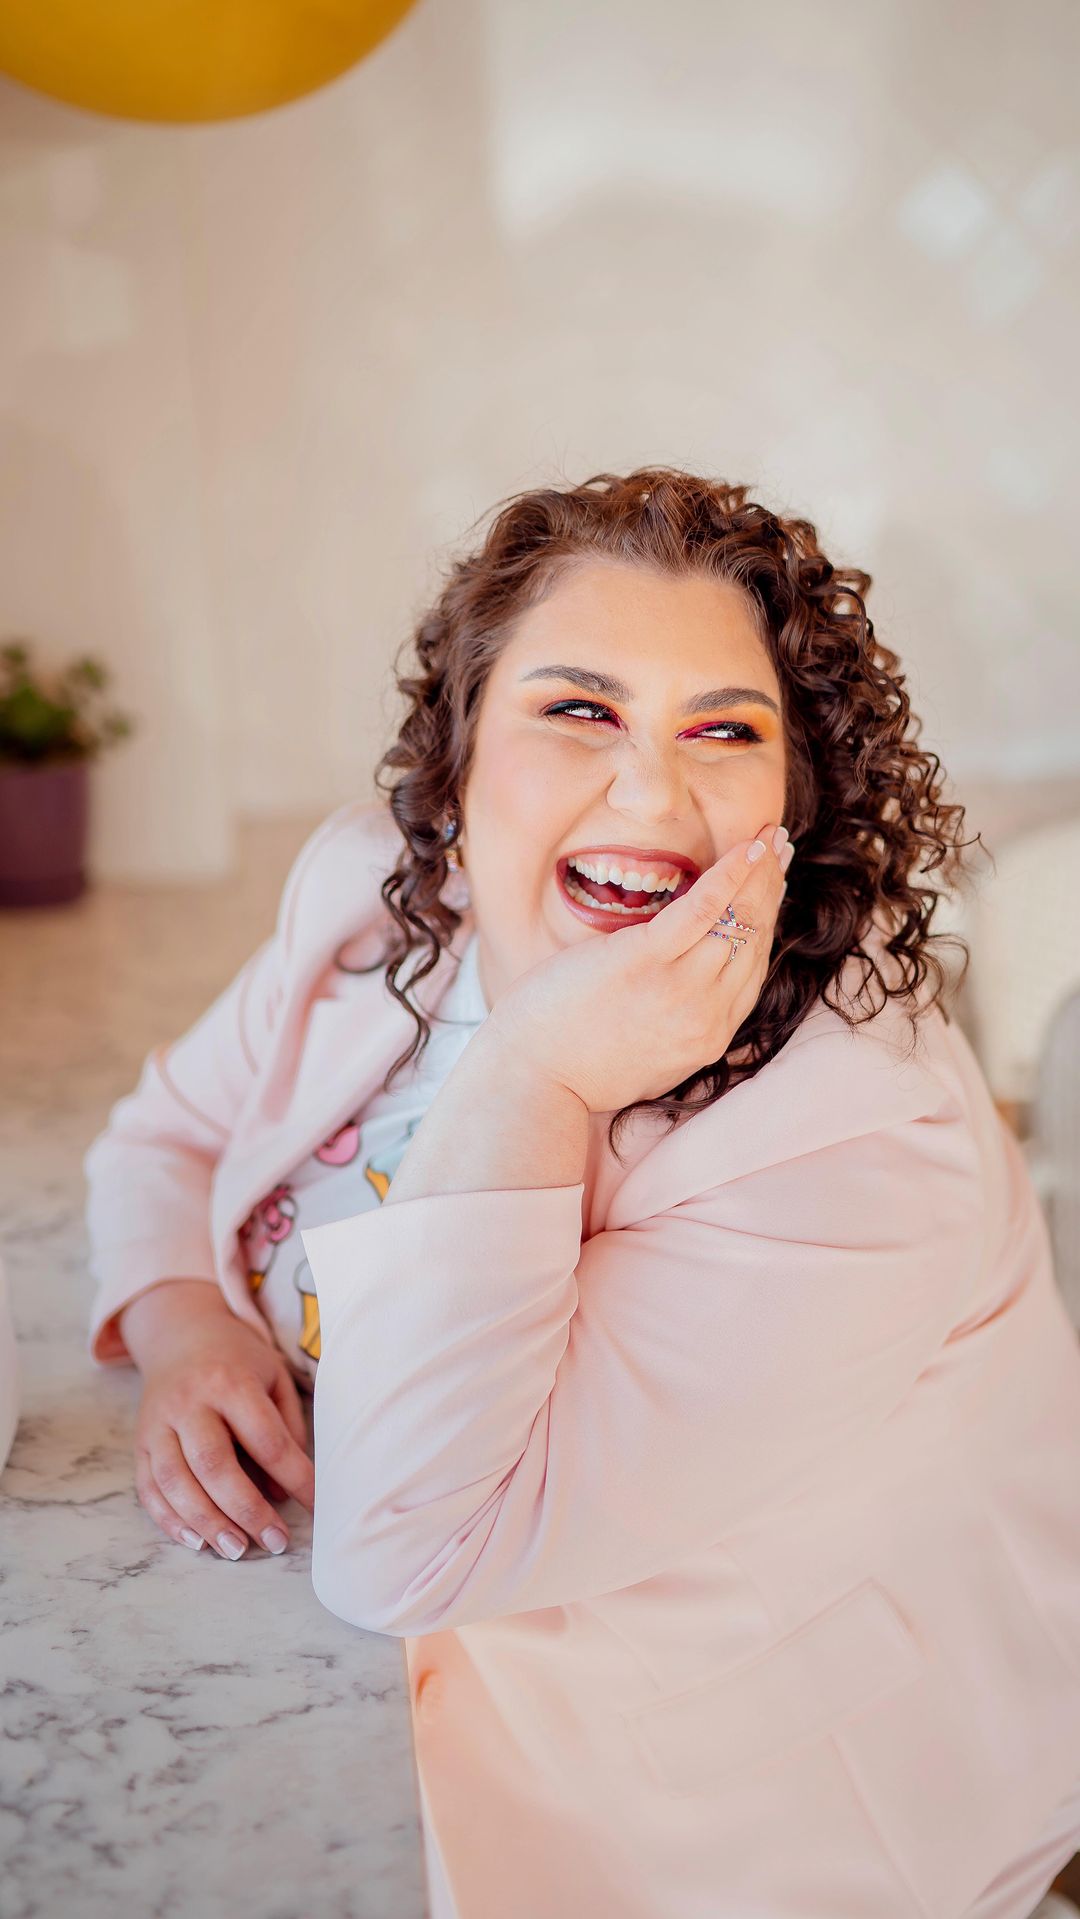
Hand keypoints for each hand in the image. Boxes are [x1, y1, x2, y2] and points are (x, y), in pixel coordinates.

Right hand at [133, 1310, 315, 1559]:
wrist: (180, 1335)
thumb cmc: (239, 1361)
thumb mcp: (274, 1377)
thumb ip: (287, 1428)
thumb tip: (284, 1492)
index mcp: (232, 1382)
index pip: (267, 1439)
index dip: (296, 1477)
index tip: (317, 1506)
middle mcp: (190, 1402)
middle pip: (214, 1464)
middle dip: (246, 1510)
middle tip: (275, 1541)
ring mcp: (158, 1423)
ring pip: (174, 1481)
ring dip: (206, 1522)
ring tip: (237, 1550)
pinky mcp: (140, 1442)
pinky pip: (148, 1488)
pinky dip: (169, 1520)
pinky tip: (196, 1541)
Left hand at [487, 822, 791, 1114]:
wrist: (530, 1081)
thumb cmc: (574, 1066)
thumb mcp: (647, 1060)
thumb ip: (677, 1029)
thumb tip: (688, 993)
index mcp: (708, 1038)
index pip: (752, 969)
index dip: (766, 923)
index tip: (772, 887)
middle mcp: (705, 1016)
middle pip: (752, 940)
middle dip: (771, 888)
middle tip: (782, 848)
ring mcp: (679, 989)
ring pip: (737, 920)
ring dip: (759, 872)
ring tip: (771, 836)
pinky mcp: (645, 962)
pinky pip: (703, 910)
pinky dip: (731, 874)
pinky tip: (750, 846)